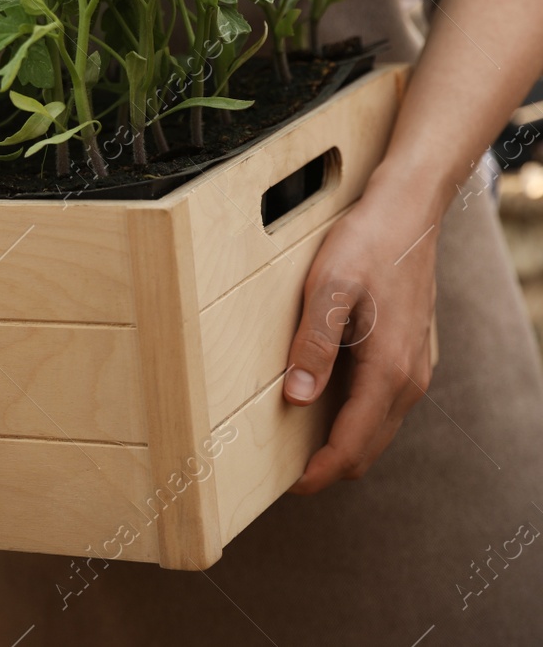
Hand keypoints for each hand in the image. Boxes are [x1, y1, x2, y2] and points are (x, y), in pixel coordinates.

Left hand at [282, 185, 438, 493]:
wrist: (408, 214)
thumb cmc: (365, 245)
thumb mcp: (328, 289)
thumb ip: (314, 344)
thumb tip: (298, 398)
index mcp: (387, 369)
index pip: (353, 443)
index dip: (321, 472)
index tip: (290, 485)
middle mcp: (408, 378)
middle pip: (369, 446)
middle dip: (331, 466)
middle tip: (285, 472)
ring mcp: (414, 367)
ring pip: (379, 427)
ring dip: (344, 443)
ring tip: (298, 444)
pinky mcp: (410, 354)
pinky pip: (384, 404)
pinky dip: (356, 419)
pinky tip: (325, 405)